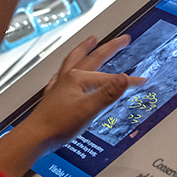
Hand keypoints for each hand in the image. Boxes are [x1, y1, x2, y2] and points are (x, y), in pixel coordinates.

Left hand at [22, 35, 144, 148]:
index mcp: (77, 79)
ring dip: (85, 49)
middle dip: (109, 47)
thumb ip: (108, 93)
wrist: (36, 136)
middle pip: (92, 57)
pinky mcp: (55, 95)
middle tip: (122, 40)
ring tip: (91, 40)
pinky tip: (67, 70)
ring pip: (74, 60)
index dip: (127, 80)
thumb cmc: (58, 124)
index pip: (109, 78)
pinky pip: (63, 74)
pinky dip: (68, 68)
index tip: (140, 81)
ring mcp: (60, 85)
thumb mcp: (89, 109)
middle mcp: (68, 78)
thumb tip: (124, 78)